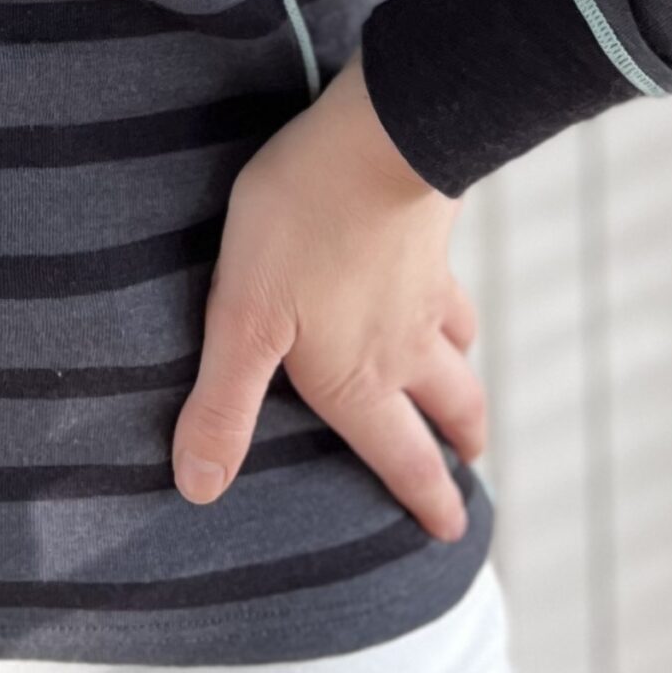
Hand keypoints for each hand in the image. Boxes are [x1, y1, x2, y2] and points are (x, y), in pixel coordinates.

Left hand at [174, 55, 484, 539]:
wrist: (378, 138)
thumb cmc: (299, 227)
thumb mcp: (243, 320)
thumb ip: (224, 405)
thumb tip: (201, 489)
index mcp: (359, 377)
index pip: (400, 455)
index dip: (427, 498)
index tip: (455, 534)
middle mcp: (405, 344)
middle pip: (449, 408)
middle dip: (459, 447)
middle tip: (470, 466)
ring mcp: (426, 289)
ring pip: (459, 351)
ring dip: (464, 382)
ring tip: (464, 396)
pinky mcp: (432, 237)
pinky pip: (452, 288)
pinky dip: (455, 310)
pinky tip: (442, 294)